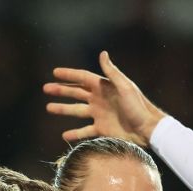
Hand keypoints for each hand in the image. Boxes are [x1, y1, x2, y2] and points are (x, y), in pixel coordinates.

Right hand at [44, 51, 166, 146]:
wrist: (146, 129)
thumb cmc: (138, 106)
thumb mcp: (125, 86)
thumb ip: (112, 72)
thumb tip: (102, 54)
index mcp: (103, 87)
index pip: (82, 78)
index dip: (69, 75)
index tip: (54, 72)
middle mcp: (99, 99)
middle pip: (75, 92)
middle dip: (60, 90)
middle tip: (46, 88)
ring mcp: (99, 115)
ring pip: (76, 111)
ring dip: (63, 109)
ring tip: (49, 108)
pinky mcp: (101, 130)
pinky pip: (84, 131)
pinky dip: (74, 134)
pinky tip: (64, 135)